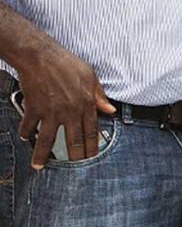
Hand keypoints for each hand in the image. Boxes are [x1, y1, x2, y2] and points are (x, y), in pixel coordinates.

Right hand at [15, 43, 114, 168]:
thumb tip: (110, 109)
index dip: (92, 147)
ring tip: (39, 166)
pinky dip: (26, 133)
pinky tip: (26, 138)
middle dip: (74, 158)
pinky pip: (29, 125)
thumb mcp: (90, 76)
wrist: (41, 56)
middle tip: (73, 170)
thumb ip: (99, 96)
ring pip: (48, 139)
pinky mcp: (34, 108)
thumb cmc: (66, 63)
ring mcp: (51, 111)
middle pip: (73, 140)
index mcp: (86, 104)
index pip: (92, 132)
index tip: (92, 158)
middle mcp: (69, 111)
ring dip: (42, 154)